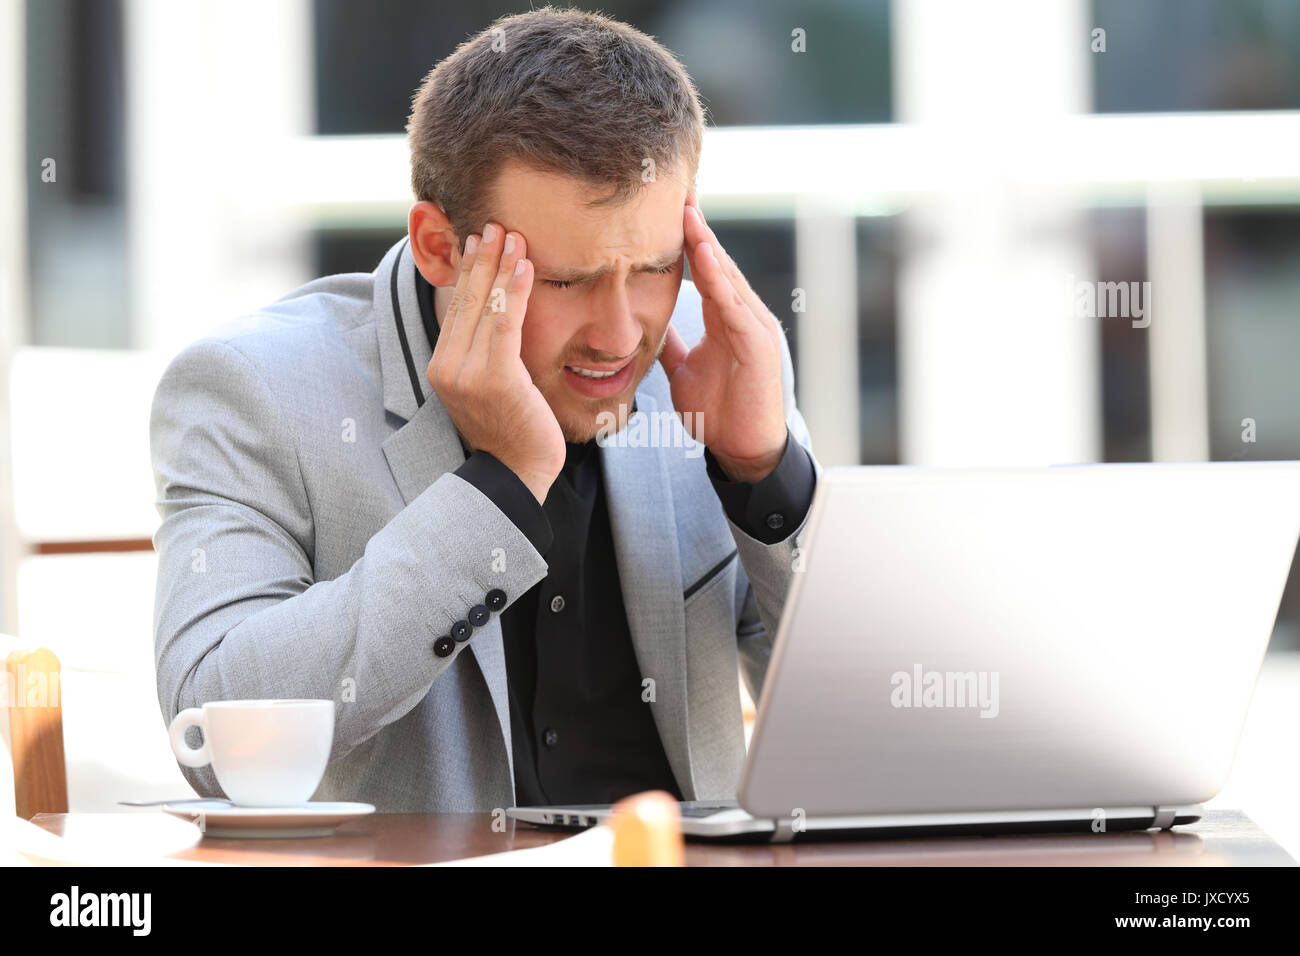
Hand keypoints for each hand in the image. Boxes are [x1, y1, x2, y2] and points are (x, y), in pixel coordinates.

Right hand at [427, 222, 563, 503]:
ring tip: (513, 235)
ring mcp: (468, 374)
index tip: (479, 240)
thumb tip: (496, 315)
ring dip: (501, 266)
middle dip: (482, 259)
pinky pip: (506, 325)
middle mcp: (447, 368)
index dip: (468, 271)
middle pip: (467, 301)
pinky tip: (526, 267)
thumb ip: (485, 352)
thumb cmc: (512, 430)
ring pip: (486, 307)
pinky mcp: (495, 379)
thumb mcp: (490, 385)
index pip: (457, 308)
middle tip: (494, 224)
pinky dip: (516, 292)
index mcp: (442, 367)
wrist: (518, 474)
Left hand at [658, 202, 787, 482]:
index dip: (687, 241)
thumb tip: (650, 325)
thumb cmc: (719, 413)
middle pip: (717, 263)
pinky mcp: (758, 345)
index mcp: (724, 320)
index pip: (704, 270)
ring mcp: (754, 328)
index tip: (666, 209)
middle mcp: (742, 316)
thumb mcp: (684, 371)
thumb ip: (671, 345)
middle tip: (677, 190)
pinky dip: (720, 279)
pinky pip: (735, 305)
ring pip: (727, 277)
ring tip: (688, 211)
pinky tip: (705, 255)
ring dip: (707, 244)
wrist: (743, 451)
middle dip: (697, 229)